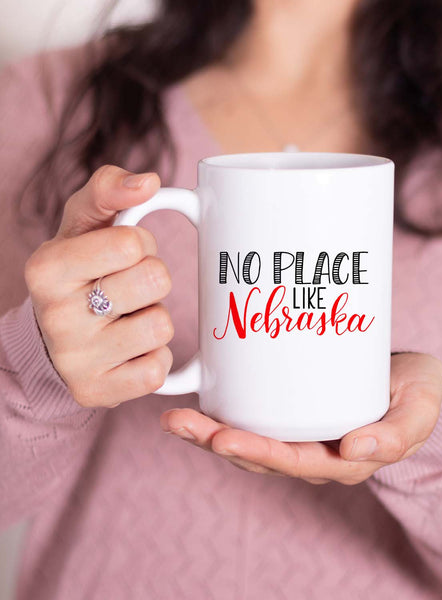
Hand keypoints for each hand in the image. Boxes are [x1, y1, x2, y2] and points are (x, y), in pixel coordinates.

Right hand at [25, 165, 174, 407]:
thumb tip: (149, 182)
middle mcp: (55, 316)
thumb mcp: (83, 223)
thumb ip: (110, 190)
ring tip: (129, 318)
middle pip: (154, 280)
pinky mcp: (99, 392)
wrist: (54, 338)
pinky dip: (154, 357)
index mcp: (47, 268)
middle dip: (152, 279)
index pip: (130, 242)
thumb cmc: (79, 271)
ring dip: (155, 319)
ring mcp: (76, 360)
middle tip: (129, 287)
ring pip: (161, 326)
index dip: (140, 244)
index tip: (122, 254)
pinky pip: (157, 370)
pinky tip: (130, 351)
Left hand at [160, 352, 441, 484]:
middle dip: (218, 442)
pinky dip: (223, 415)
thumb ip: (401, 432)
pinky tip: (198, 400)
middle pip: (261, 456)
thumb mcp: (422, 407)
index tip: (223, 436)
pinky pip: (254, 422)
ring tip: (175, 418)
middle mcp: (317, 454)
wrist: (411, 379)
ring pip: (250, 442)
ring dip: (210, 433)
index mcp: (345, 460)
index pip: (294, 463)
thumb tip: (356, 447)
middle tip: (182, 424)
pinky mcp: (293, 414)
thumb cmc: (417, 391)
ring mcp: (302, 436)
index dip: (258, 453)